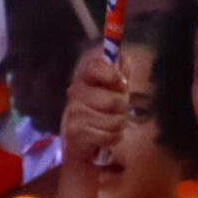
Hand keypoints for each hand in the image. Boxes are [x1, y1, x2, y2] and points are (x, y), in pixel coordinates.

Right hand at [60, 51, 128, 166]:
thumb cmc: (100, 111)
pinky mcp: (76, 132)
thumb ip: (120, 72)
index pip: (94, 66)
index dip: (111, 74)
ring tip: (108, 124)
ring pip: (115, 120)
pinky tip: (104, 135)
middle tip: (114, 110)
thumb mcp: (113, 89)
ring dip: (118, 124)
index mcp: (85, 78)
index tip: (122, 84)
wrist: (79, 141)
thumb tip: (123, 55)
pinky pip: (110, 134)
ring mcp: (74, 113)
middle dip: (122, 108)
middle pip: (115, 100)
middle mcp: (75, 93)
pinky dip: (113, 137)